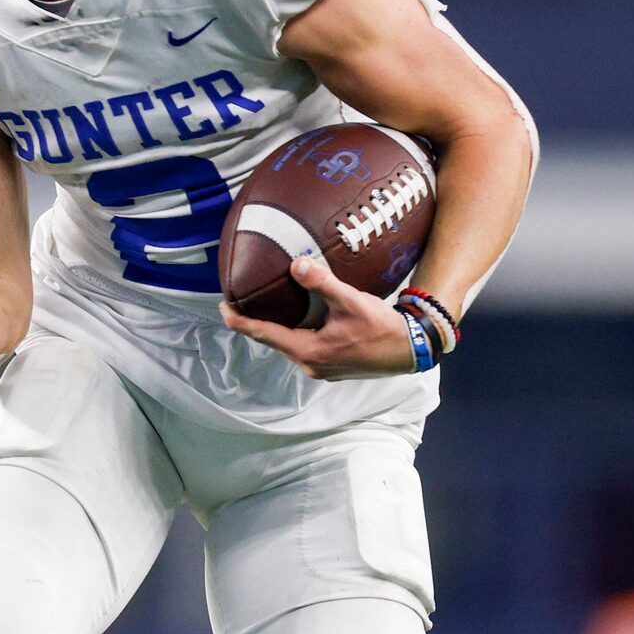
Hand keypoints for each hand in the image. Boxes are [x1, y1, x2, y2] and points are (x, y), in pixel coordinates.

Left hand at [221, 254, 418, 378]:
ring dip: (276, 326)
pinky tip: (297, 315)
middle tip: (240, 300)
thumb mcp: (351, 301)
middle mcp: (309, 364)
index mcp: (308, 351)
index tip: (222, 306)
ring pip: (288, 343)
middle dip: (255, 321)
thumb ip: (322, 283)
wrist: (411, 350)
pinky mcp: (331, 365)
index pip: (262, 334)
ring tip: (265, 305)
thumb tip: (296, 265)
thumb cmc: (382, 328)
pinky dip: (295, 330)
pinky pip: (303, 346)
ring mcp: (320, 367)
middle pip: (272, 340)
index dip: (239, 320)